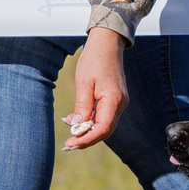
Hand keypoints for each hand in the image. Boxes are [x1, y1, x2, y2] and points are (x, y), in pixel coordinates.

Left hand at [63, 27, 128, 149]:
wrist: (108, 44)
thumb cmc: (94, 60)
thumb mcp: (84, 83)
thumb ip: (82, 106)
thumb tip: (77, 126)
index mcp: (114, 100)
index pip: (102, 129)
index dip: (86, 139)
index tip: (70, 143)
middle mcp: (121, 104)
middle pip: (105, 131)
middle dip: (86, 140)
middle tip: (68, 145)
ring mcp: (120, 102)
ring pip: (105, 126)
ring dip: (88, 132)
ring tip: (70, 136)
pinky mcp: (116, 100)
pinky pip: (105, 117)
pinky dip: (92, 123)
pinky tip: (77, 122)